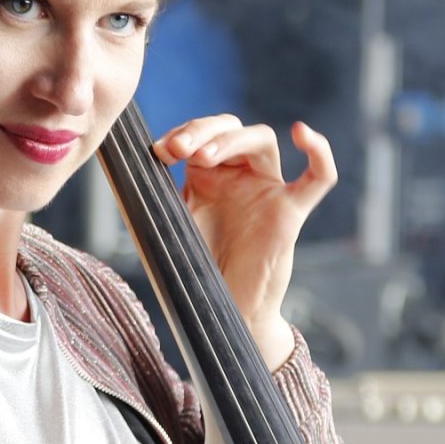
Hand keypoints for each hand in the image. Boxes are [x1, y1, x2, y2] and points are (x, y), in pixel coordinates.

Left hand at [152, 114, 337, 366]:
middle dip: (201, 131)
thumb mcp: (163, 227)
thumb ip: (149, 198)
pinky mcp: (290, 213)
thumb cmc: (192, 274)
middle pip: (231, 128)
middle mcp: (240, 177)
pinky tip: (303, 132)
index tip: (159, 152)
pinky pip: (319, 178)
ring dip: (230, 140)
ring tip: (199, 158)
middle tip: (176, 150)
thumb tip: (124, 169)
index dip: (183, 133)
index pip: (203, 133)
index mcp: (210, 177)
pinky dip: (320, 152)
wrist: (217, 315)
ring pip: (261, 140)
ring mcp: (268, 191)